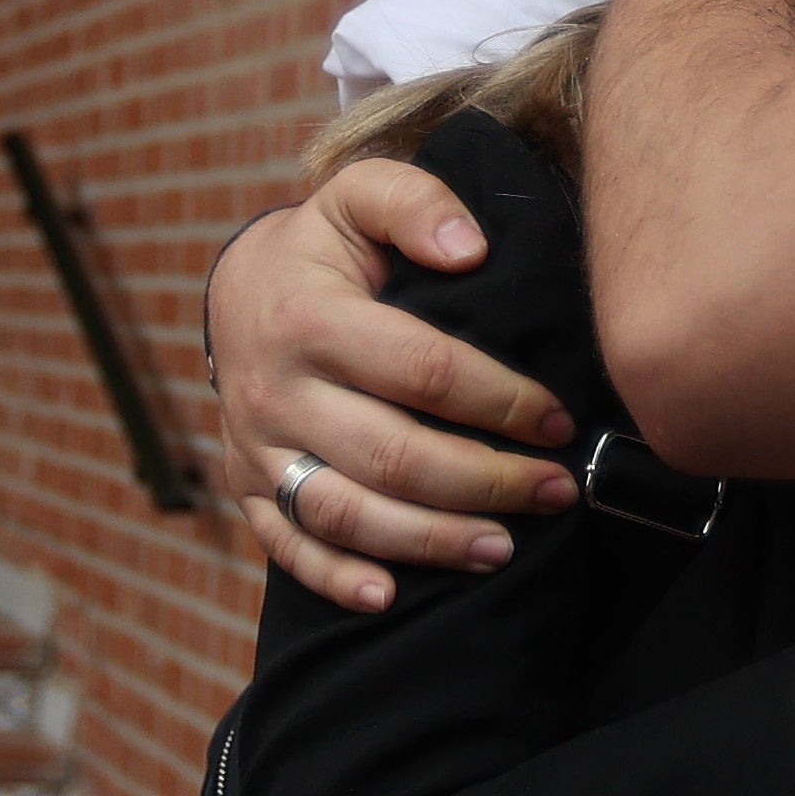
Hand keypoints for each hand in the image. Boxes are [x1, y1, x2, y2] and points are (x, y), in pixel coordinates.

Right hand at [204, 162, 577, 609]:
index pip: (422, 370)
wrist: (236, 290)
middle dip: (485, 482)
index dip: (499, 400)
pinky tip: (391, 598)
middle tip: (556, 491)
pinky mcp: (248, 486)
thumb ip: (415, 204)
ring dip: (429, 541)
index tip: (558, 419)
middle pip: (392, 455)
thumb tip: (470, 247)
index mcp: (310, 317)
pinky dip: (336, 579)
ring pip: (345, 513)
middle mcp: (277, 389)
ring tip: (502, 548)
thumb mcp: (357, 197)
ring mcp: (258, 446)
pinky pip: (287, 547)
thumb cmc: (324, 249)